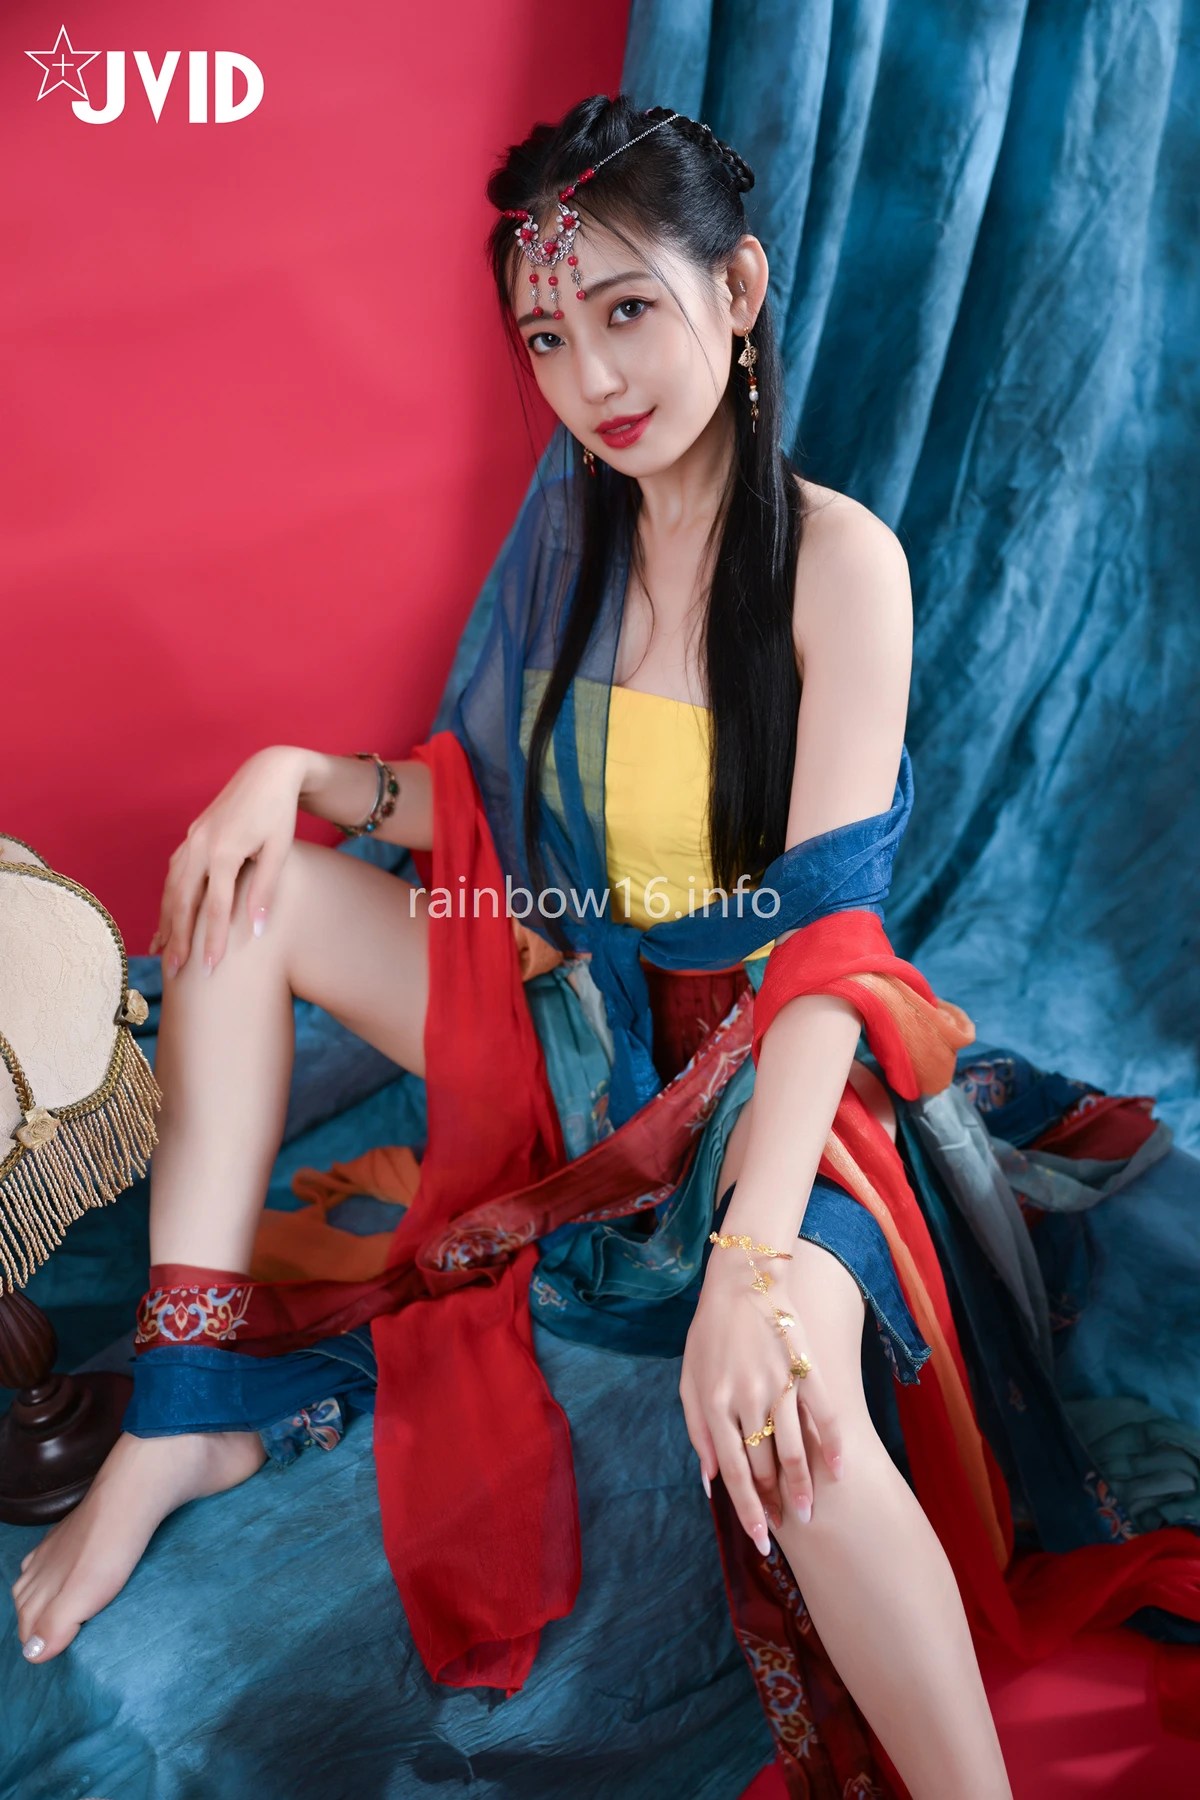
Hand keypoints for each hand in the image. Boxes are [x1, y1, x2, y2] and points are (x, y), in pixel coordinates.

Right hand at [148, 746, 308, 977]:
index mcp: (224, 851)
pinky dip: (168, 899)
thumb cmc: (279, 813)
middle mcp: (200, 846)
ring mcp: (191, 840)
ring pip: (171, 888)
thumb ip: (265, 890)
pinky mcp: (191, 837)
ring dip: (166, 922)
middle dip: (177, 939)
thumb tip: (255, 930)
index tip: (209, 970)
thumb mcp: (279, 851)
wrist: (268, 772)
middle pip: (182, 902)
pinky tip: (166, 918)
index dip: (210, 940)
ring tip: (163, 952)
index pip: (214, 908)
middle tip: (174, 973)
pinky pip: (173, 874)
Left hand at [679, 1239, 843, 1550]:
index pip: (733, 1472)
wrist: (743, 1279)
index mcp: (713, 1404)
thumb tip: (708, 1481)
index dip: (748, 1510)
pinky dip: (834, 1445)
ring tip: (811, 1513)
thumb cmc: (710, 1332)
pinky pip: (825, 1414)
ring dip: (805, 1486)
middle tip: (786, 1526)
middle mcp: (746, 1399)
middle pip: (764, 1466)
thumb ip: (696, 1432)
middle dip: (775, 1502)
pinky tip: (841, 1472)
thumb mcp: (689, 1380)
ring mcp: (779, 1383)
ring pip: (795, 1448)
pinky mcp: (806, 1369)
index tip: (761, 1541)